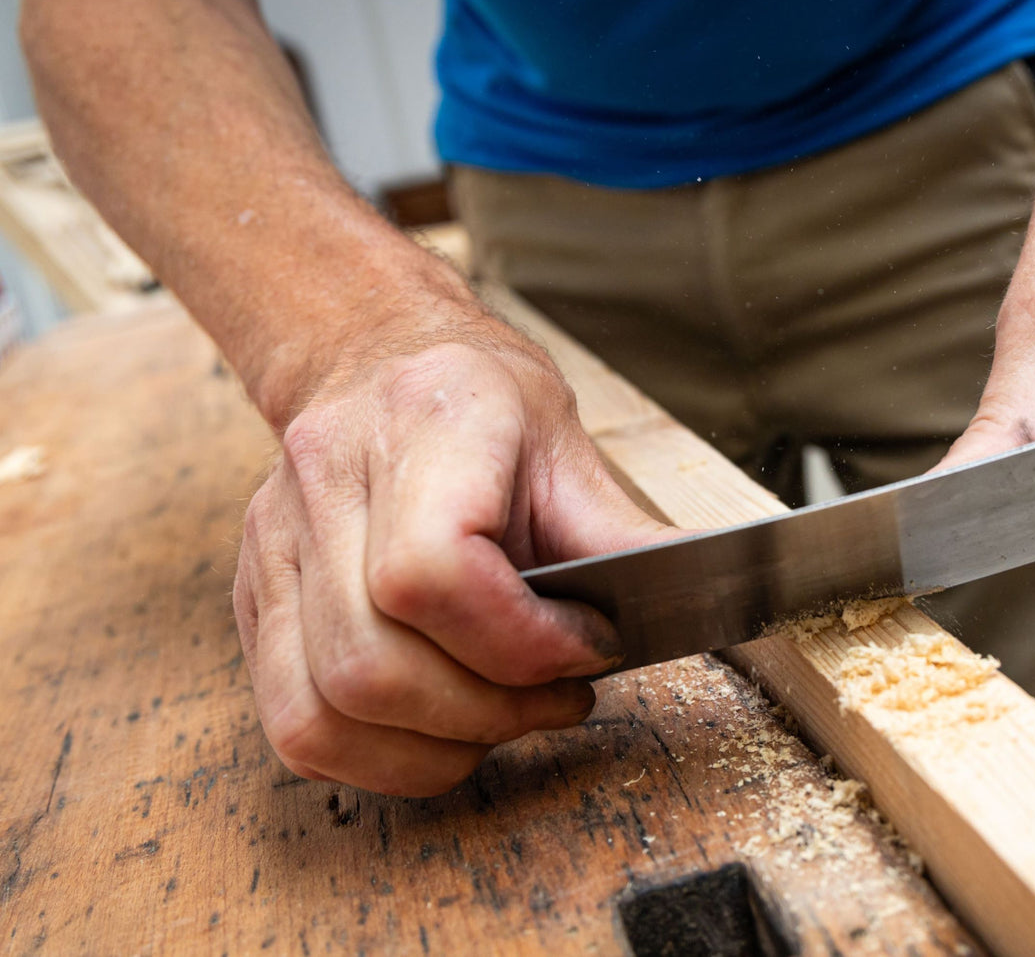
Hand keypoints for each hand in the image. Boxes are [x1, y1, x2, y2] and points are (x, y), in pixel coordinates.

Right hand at [232, 326, 676, 794]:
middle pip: (371, 667)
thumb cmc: (482, 404)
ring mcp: (273, 545)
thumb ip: (622, 534)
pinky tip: (441, 731)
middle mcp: (326, 480)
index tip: (584, 647)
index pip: (429, 572)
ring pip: (322, 714)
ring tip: (503, 716)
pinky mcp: (254, 598)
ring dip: (434, 748)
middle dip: (487, 713)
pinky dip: (378, 758)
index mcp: (424, 424)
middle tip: (557, 695)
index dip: (519, 642)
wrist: (378, 355)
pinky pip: (295, 727)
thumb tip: (700, 603)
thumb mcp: (569, 446)